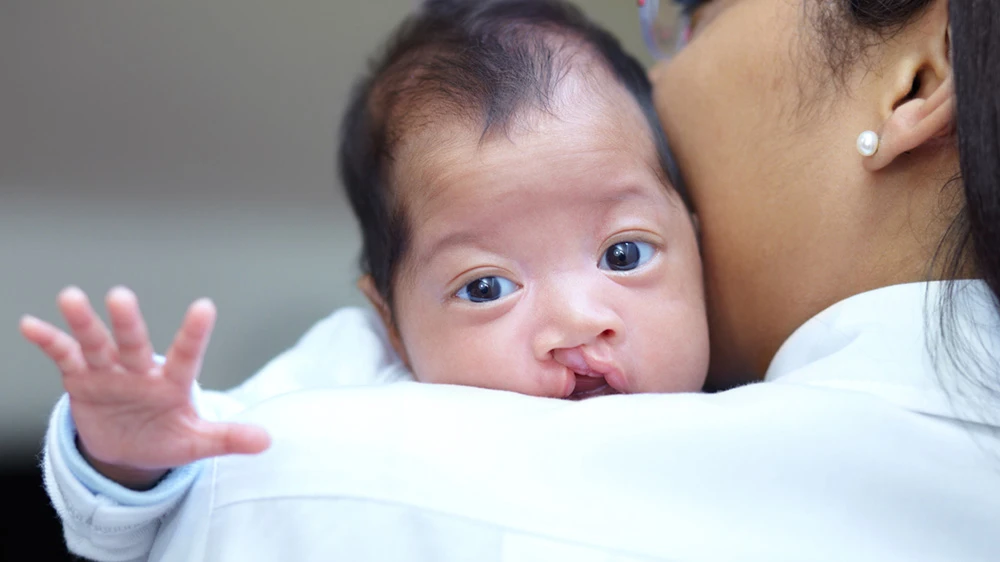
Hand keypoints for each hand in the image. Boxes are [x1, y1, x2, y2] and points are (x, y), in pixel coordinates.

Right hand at [21, 286, 269, 489]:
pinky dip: (49, 341)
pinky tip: (31, 325)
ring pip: (97, 343)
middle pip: (134, 343)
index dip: (194, 334)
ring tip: (71, 296)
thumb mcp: (196, 442)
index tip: (204, 306)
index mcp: (172, 382)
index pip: (187, 355)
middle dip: (127, 322)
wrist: (129, 449)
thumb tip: (267, 441)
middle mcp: (140, 370)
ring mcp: (109, 372)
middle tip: (121, 296)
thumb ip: (227, 438)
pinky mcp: (81, 379)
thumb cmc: (166, 436)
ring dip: (84, 323)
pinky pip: (65, 357)